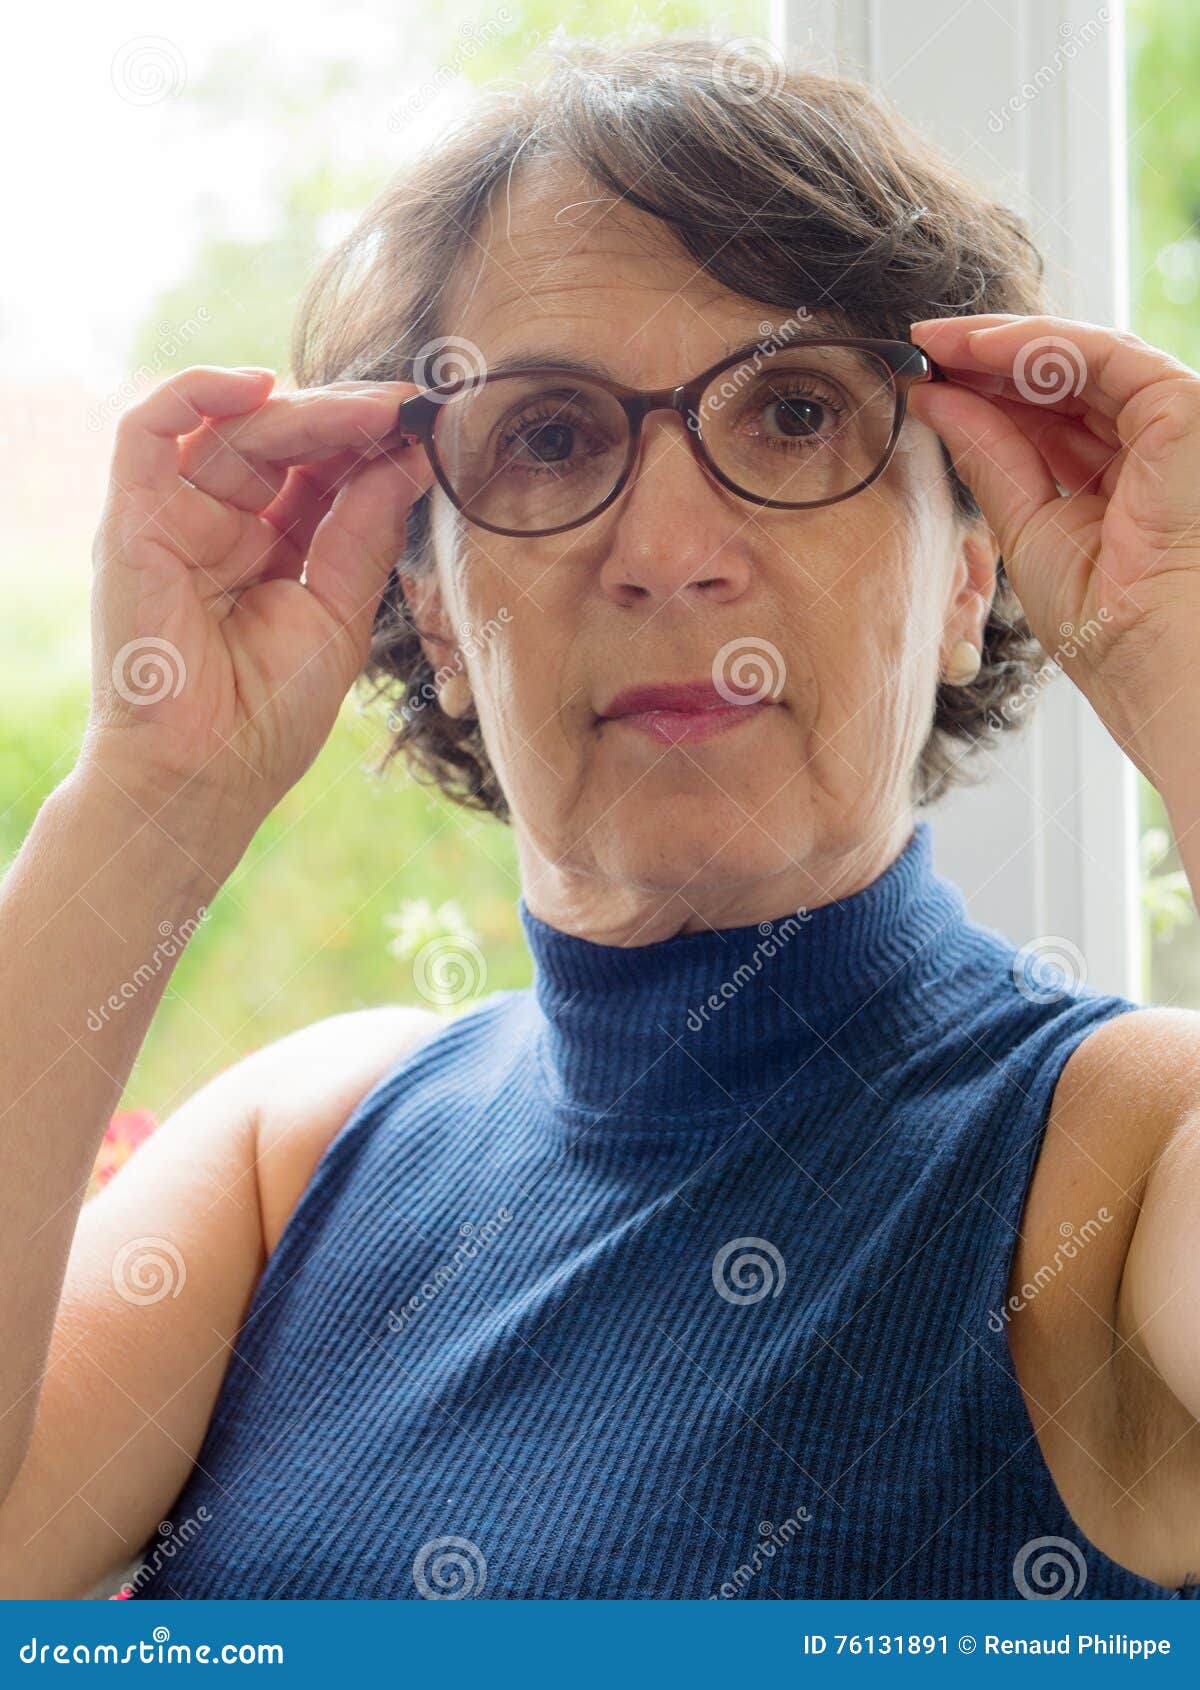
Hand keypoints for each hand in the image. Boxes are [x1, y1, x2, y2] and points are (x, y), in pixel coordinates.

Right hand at [86, 365, 432, 823]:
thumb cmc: (269, 715)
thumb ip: (366, 532)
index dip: (369, 445)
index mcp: (273, 549)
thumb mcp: (340, 613)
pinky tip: (261, 385)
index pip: (320, 472)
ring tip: (369, 411)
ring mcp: (176, 518)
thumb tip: (408, 457)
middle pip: (283, 441)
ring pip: (234, 428)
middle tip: (405, 409)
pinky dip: (197, 391)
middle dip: (347, 419)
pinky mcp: (132, 519)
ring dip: (305, 409)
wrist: (206, 774)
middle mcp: (222, 524)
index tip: (426, 428)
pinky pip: (148, 428)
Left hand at [907, 313, 1199, 785]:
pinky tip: (974, 347)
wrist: (1144, 655)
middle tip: (920, 349)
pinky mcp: (1181, 405)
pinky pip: (1099, 354)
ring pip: (1077, 358)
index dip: (985, 393)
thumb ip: (987, 458)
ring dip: (998, 345)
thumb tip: (932, 403)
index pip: (1049, 415)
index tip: (923, 382)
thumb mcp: (1023, 524)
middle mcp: (1148, 444)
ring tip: (933, 344)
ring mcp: (1170, 421)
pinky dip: (1033, 344)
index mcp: (1117, 478)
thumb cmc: (1100, 620)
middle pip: (1060, 380)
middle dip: (985, 361)